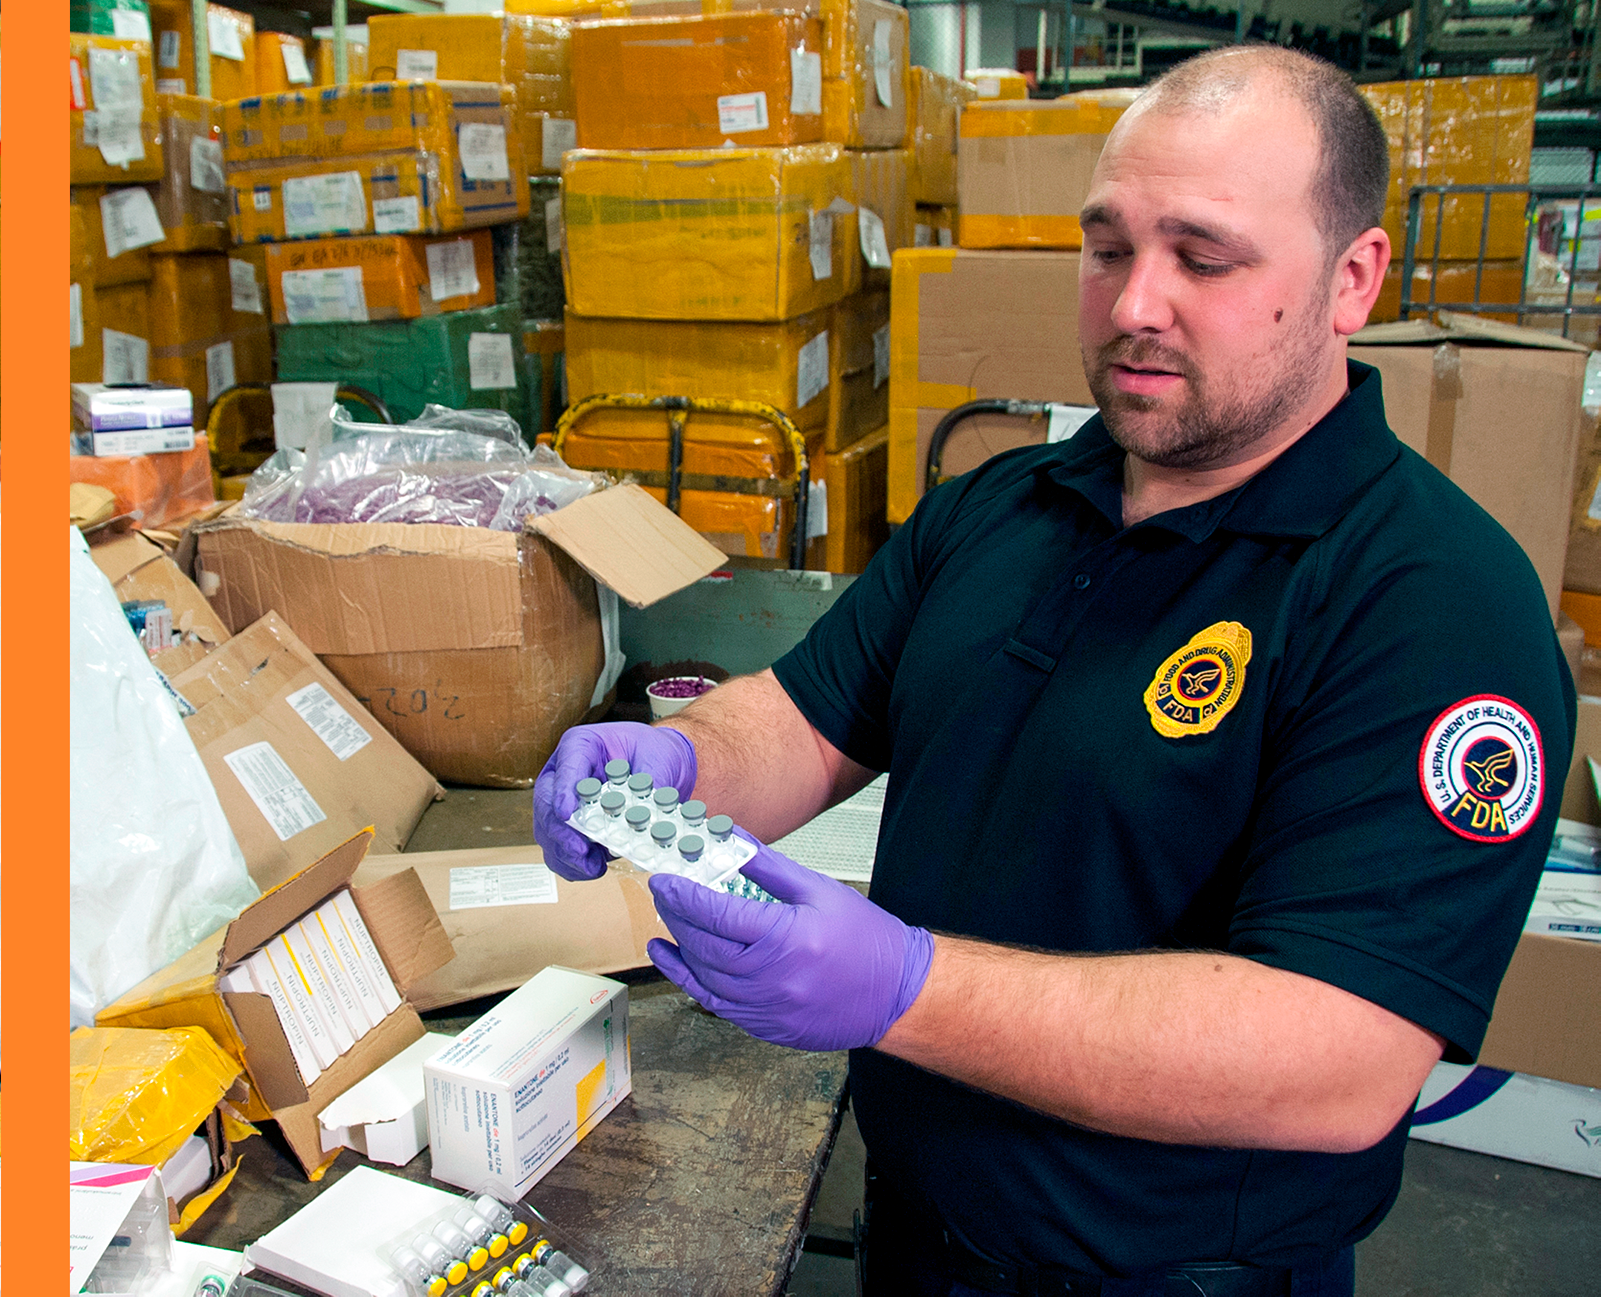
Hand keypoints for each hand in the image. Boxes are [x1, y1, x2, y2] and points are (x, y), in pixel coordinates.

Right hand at [533, 722, 695, 880]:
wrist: (655, 764)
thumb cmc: (649, 752)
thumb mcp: (656, 758)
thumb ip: (651, 782)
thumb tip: (645, 815)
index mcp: (580, 746)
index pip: (565, 767)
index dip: (563, 792)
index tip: (566, 814)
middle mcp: (562, 772)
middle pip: (546, 803)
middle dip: (560, 832)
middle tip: (581, 851)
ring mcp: (560, 799)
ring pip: (546, 830)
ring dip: (565, 853)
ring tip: (593, 867)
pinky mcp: (568, 824)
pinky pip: (557, 848)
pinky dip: (570, 864)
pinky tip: (591, 869)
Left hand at [647, 835, 933, 1050]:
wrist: (897, 994)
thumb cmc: (867, 942)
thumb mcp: (819, 891)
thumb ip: (770, 869)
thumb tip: (735, 843)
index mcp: (786, 939)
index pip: (717, 914)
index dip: (684, 895)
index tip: (665, 880)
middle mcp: (771, 979)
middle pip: (704, 945)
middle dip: (676, 916)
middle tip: (663, 893)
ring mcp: (767, 1009)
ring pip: (705, 978)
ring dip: (680, 949)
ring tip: (666, 924)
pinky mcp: (766, 1027)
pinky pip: (718, 1004)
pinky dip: (693, 982)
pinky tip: (678, 963)